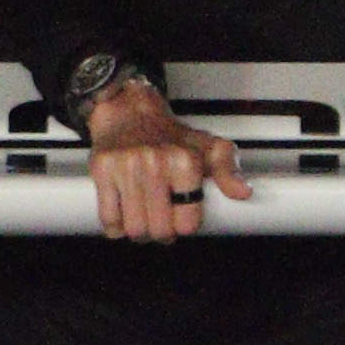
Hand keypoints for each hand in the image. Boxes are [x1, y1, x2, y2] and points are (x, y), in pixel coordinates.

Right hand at [83, 79, 249, 242]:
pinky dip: (116, 226)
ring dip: (140, 233)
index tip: (182, 219)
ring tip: (145, 220)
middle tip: (162, 223)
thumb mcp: (207, 148)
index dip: (185, 227)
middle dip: (163, 233)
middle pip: (160, 230)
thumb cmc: (169, 136)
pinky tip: (124, 217)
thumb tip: (243, 192)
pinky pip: (109, 218)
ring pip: (135, 228)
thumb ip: (228, 170)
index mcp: (185, 161)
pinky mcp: (102, 169)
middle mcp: (155, 162)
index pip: (188, 222)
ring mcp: (126, 166)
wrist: (128, 111)